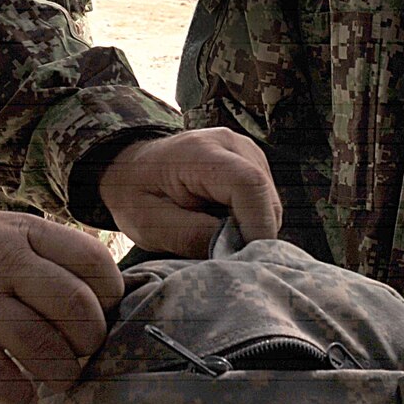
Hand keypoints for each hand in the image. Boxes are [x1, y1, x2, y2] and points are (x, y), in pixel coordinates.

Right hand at [0, 209, 123, 403]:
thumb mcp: (0, 229)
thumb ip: (45, 253)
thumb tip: (102, 299)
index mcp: (23, 231)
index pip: (93, 263)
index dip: (110, 297)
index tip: (103, 316)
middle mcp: (2, 261)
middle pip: (77, 309)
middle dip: (90, 344)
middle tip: (82, 356)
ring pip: (43, 349)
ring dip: (61, 376)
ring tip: (57, 381)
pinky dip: (20, 396)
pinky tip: (23, 396)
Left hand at [97, 128, 280, 256]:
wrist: (132, 167)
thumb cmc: (135, 194)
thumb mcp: (149, 224)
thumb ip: (191, 236)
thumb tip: (234, 252)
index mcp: (199, 152)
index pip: (248, 184)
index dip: (255, 226)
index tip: (243, 260)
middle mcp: (230, 143)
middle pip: (265, 198)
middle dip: (252, 236)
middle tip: (223, 256)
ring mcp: (246, 150)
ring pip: (270, 203)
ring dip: (252, 229)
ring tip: (217, 238)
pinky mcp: (253, 162)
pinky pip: (265, 201)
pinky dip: (251, 221)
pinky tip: (224, 225)